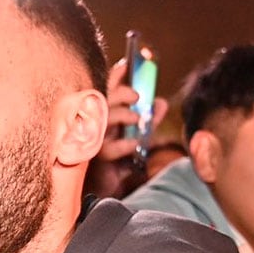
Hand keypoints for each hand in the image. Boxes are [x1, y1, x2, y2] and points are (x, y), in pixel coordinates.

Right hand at [89, 57, 168, 197]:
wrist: (105, 190)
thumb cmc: (117, 160)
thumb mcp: (136, 134)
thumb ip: (148, 119)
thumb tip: (161, 102)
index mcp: (102, 114)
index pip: (107, 88)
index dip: (117, 75)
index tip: (129, 62)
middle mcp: (93, 124)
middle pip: (102, 99)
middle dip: (119, 92)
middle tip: (137, 95)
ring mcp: (92, 140)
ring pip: (102, 120)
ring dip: (122, 116)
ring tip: (137, 119)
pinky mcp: (96, 160)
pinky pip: (109, 148)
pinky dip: (124, 144)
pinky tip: (134, 144)